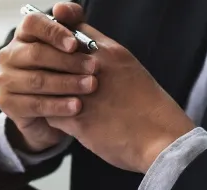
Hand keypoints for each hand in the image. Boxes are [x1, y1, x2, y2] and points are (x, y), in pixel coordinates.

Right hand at [0, 3, 97, 152]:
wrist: (52, 110)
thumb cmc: (63, 71)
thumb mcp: (71, 46)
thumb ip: (71, 23)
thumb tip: (61, 8)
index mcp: (23, 35)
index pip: (32, 23)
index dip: (54, 31)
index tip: (75, 44)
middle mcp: (9, 55)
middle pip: (36, 53)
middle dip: (68, 61)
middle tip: (94, 68)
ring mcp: (5, 80)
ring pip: (37, 80)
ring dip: (67, 84)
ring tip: (90, 86)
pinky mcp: (7, 103)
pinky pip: (34, 104)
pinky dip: (58, 106)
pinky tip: (77, 106)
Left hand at [46, 25, 194, 172]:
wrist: (162, 140)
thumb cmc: (150, 109)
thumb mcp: (131, 73)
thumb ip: (108, 64)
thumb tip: (89, 63)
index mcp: (112, 53)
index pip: (73, 31)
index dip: (58, 39)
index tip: (55, 50)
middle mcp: (96, 69)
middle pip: (53, 55)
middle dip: (45, 66)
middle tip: (43, 76)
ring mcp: (85, 94)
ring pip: (47, 84)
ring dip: (46, 92)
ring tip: (51, 100)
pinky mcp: (79, 120)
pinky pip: (50, 113)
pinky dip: (51, 116)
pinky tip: (60, 120)